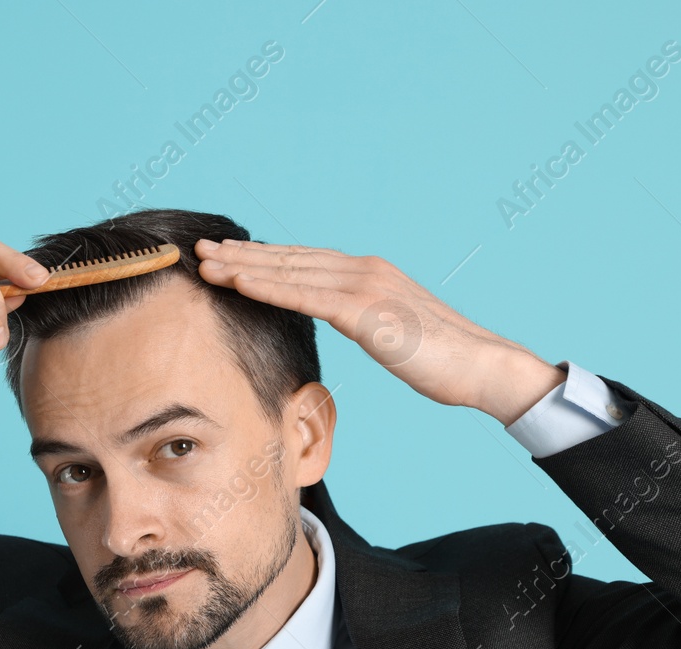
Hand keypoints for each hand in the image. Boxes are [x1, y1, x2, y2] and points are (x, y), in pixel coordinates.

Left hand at [193, 237, 564, 423]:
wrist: (482, 366)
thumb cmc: (442, 359)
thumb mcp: (393, 332)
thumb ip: (364, 320)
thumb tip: (344, 323)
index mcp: (368, 274)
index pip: (303, 261)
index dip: (262, 258)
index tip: (226, 255)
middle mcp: (363, 270)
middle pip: (289, 259)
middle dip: (241, 255)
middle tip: (199, 250)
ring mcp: (365, 286)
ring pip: (290, 272)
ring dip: (243, 267)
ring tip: (205, 263)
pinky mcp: (366, 311)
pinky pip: (306, 296)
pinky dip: (269, 287)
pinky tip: (238, 283)